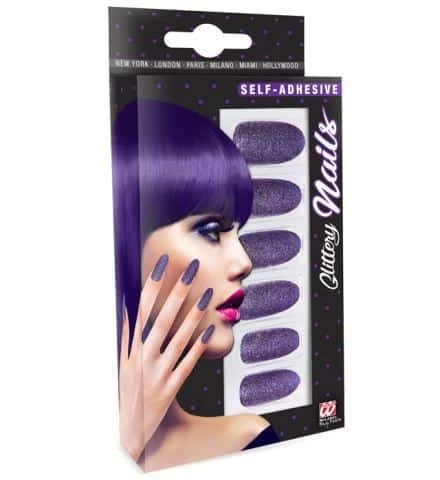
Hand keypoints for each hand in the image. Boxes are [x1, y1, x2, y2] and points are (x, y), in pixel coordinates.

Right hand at [118, 255, 214, 461]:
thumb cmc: (127, 391)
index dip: (151, 286)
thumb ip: (128, 334)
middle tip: (191, 268)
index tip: (162, 265)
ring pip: (177, 339)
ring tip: (207, 294)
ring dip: (193, 315)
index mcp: (129, 349)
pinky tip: (209, 332)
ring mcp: (157, 374)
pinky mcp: (170, 388)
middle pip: (161, 319)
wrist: (127, 433)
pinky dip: (198, 348)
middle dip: (176, 291)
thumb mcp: (123, 361)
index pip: (140, 310)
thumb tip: (131, 305)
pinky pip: (187, 365)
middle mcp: (142, 359)